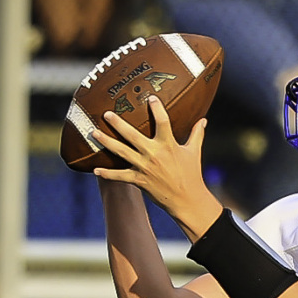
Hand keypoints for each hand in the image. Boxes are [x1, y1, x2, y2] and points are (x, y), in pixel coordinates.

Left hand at [91, 99, 220, 241]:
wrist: (187, 200)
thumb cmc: (191, 174)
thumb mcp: (194, 152)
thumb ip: (196, 134)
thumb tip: (203, 120)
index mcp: (168, 145)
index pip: (163, 121)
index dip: (157, 108)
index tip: (150, 98)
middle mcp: (154, 154)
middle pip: (132, 135)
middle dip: (118, 124)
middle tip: (106, 114)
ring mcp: (145, 167)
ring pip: (121, 152)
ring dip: (107, 142)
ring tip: (94, 132)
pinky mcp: (139, 180)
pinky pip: (120, 176)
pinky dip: (107, 174)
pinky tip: (95, 170)